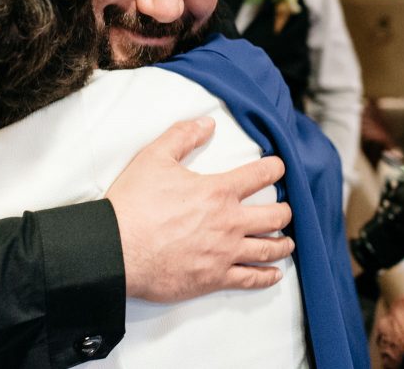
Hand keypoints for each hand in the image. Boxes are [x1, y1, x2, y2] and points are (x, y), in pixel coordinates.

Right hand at [106, 117, 293, 301]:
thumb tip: (207, 125)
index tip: (280, 167)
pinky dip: (266, 277)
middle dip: (285, 211)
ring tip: (287, 241)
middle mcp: (228, 223)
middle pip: (274, 216)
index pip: (259, 175)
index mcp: (217, 192)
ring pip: (267, 249)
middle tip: (286, 209)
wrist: (116, 250)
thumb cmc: (133, 204)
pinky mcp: (214, 278)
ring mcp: (224, 253)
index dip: (274, 168)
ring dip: (282, 244)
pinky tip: (274, 274)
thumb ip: (182, 136)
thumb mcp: (154, 157)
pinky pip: (250, 279)